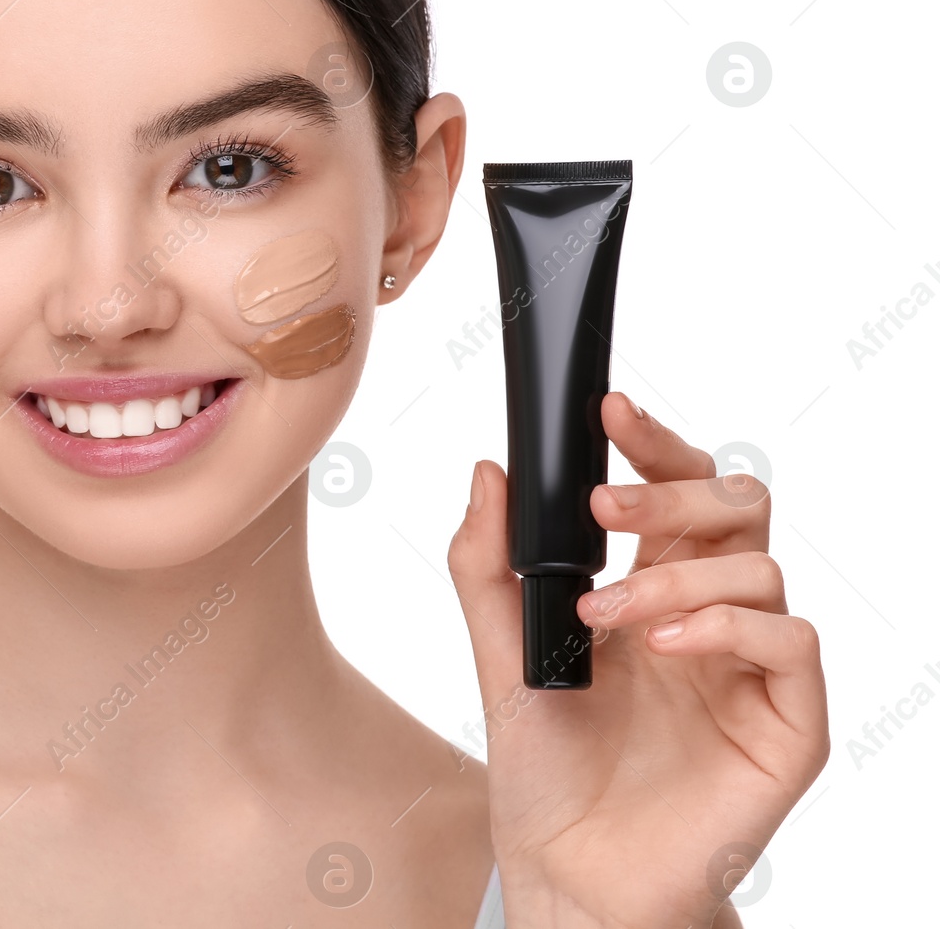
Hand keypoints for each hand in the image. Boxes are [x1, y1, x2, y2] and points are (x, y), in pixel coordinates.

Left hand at [446, 392, 829, 927]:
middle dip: (671, 487)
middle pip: (735, 505)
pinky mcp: (788, 723)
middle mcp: (709, 614)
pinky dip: (726, 625)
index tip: (608, 410)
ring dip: (672, 575)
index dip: (654, 443)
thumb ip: (487, 562)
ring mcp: (751, 666)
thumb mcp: (498, 650)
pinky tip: (664, 646)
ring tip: (605, 617)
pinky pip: (789, 640)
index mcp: (652, 585)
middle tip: (606, 503)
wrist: (571, 868)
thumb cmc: (546, 764)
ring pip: (757, 566)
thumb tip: (489, 471)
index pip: (677, 489)